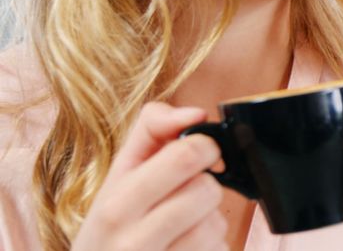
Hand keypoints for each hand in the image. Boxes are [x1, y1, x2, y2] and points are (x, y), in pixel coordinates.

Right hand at [71, 102, 227, 250]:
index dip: (204, 146)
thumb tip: (196, 113)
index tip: (198, 152)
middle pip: (207, 189)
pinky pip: (221, 250)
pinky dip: (212, 246)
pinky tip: (185, 247)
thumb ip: (153, 128)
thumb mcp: (120, 173)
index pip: (186, 155)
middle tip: (187, 192)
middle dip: (206, 185)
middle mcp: (132, 241)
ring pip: (217, 224)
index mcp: (116, 203)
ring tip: (182, 225)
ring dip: (209, 220)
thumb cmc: (114, 222)